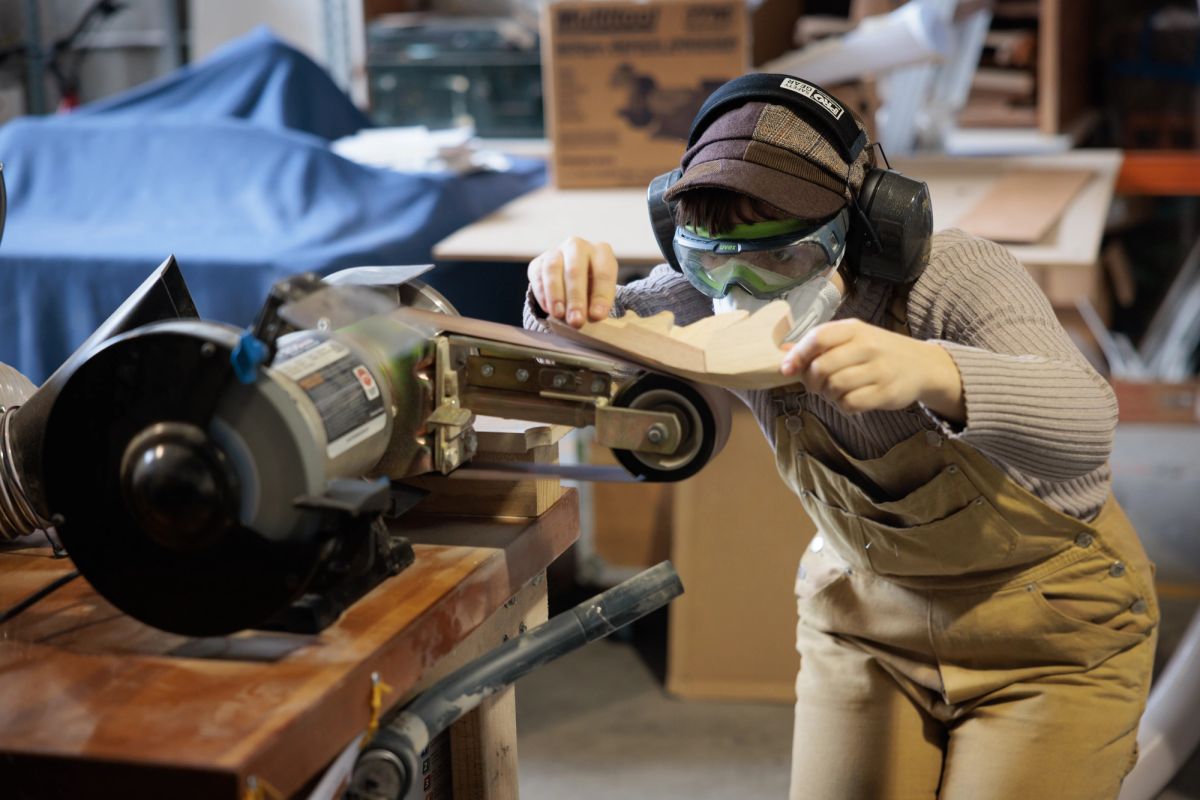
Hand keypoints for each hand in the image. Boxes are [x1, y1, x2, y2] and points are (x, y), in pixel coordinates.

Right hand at [527, 237, 617, 328]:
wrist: (571, 281)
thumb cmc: (591, 288)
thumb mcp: (601, 293)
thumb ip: (598, 304)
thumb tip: (592, 317)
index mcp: (601, 252)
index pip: (603, 272)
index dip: (601, 295)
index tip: (597, 316)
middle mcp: (578, 246)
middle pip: (575, 269)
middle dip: (576, 298)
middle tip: (576, 321)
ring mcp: (556, 252)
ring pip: (553, 269)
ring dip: (555, 294)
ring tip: (559, 315)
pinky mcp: (538, 262)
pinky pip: (538, 275)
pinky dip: (542, 294)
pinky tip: (547, 309)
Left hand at [780, 319, 964, 421]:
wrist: (922, 365)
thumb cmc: (878, 351)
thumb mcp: (854, 338)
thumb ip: (822, 345)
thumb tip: (784, 354)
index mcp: (855, 329)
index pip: (819, 338)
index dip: (798, 355)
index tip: (787, 369)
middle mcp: (867, 346)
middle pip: (822, 367)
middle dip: (812, 381)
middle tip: (817, 385)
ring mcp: (879, 370)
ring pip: (835, 387)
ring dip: (828, 394)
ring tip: (836, 391)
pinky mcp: (886, 392)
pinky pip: (850, 403)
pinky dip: (843, 405)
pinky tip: (849, 400)